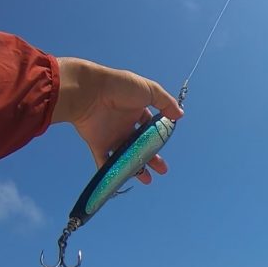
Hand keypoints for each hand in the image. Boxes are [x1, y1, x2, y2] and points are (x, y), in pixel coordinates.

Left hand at [51, 57, 183, 183]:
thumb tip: (180, 115)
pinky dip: (111, 172)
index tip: (165, 143)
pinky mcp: (98, 144)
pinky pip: (105, 162)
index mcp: (136, 111)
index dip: (159, 136)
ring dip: (136, 168)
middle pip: (141, 145)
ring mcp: (111, 135)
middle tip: (162, 169)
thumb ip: (165, 102)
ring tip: (146, 179)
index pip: (150, 127)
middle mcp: (124, 124)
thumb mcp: (148, 89)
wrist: (88, 91)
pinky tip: (121, 180)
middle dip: (152, 157)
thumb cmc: (118, 86)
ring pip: (126, 156)